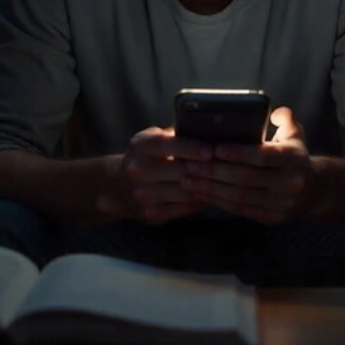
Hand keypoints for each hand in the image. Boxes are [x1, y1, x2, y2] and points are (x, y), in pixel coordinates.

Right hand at [96, 126, 213, 224]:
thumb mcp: (153, 139)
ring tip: (220, 181)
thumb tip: (206, 130)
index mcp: (140, 146)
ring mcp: (142, 194)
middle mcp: (137, 170)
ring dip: (204, 187)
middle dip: (203, 169)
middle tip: (223, 166)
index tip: (209, 150)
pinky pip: (183, 209)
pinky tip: (208, 195)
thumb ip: (175, 135)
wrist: (120, 186)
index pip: (165, 145)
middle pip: (178, 171)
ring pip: (184, 192)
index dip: (189, 148)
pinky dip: (198, 202)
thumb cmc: (147, 156)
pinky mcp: (150, 213)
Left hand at [181, 107, 318, 224]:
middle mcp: (290, 183)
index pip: (262, 156)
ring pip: (239, 196)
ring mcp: (281, 203)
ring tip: (188, 178)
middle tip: (189, 163)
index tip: (214, 148)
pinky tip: (200, 192)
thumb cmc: (294, 157)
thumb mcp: (295, 134)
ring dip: (210, 188)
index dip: (237, 153)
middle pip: (246, 177)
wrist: (313, 191)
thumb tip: (274, 111)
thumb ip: (285, 118)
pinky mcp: (271, 218)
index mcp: (294, 158)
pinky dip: (217, 201)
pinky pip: (239, 209)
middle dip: (214, 171)